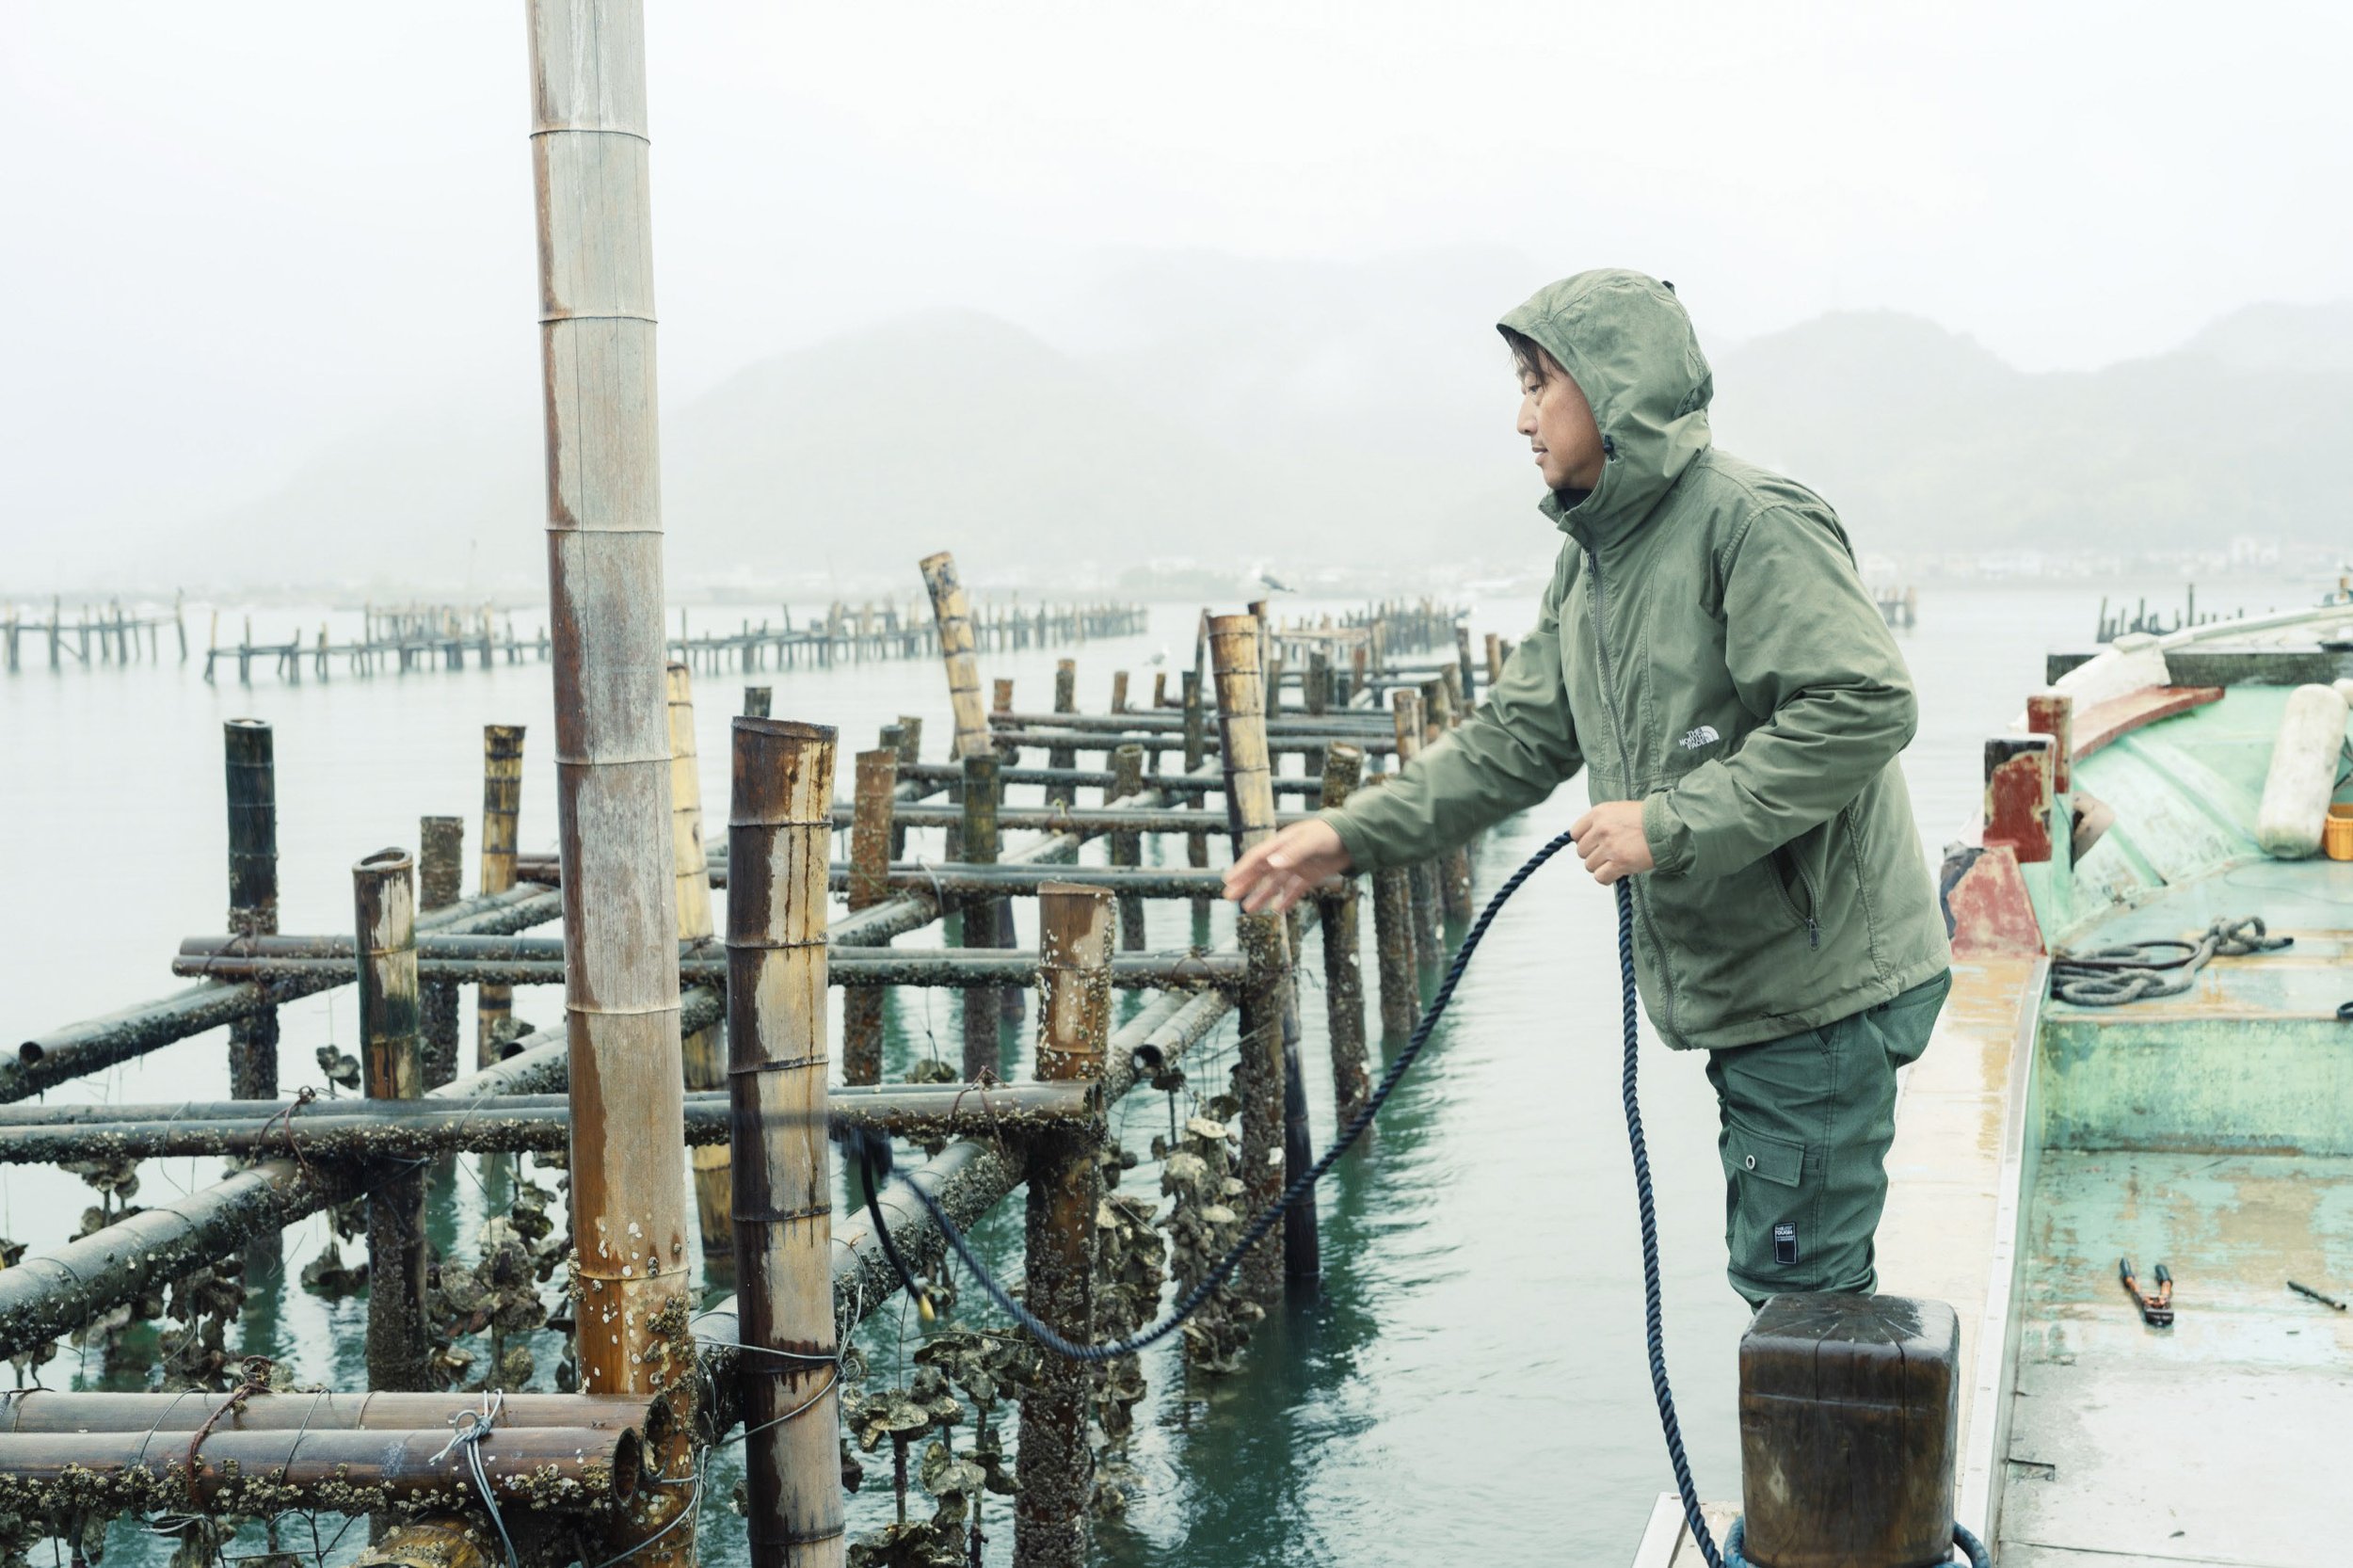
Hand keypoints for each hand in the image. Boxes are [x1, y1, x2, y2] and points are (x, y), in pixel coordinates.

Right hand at [1221, 820, 1351, 913]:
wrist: (1355, 837)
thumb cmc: (1331, 834)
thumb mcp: (1312, 841)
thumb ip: (1293, 852)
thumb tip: (1272, 864)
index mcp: (1282, 844)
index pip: (1257, 858)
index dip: (1242, 869)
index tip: (1228, 880)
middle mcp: (1287, 856)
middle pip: (1261, 872)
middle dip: (1245, 884)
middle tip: (1228, 896)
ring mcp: (1298, 866)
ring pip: (1275, 884)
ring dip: (1261, 895)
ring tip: (1248, 909)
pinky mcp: (1311, 875)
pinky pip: (1294, 890)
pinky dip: (1285, 899)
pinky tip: (1276, 910)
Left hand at [1570, 800, 1654, 883]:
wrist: (1668, 825)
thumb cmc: (1647, 818)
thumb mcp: (1619, 810)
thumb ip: (1602, 821)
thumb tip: (1588, 837)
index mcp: (1599, 813)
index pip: (1575, 833)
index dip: (1584, 841)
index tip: (1594, 844)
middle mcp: (1601, 829)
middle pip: (1581, 851)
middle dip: (1593, 854)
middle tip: (1609, 854)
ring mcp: (1610, 846)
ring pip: (1590, 865)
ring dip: (1601, 866)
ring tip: (1616, 861)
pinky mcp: (1620, 862)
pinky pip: (1600, 877)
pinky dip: (1606, 878)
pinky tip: (1616, 873)